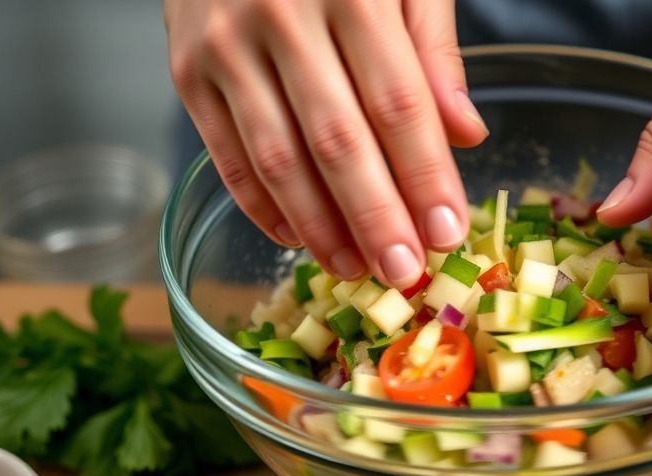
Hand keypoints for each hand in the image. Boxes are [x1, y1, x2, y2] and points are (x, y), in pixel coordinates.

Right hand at [163, 0, 488, 288]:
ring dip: (321, 227)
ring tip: (356, 270)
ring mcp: (225, 45)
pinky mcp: (185, 69)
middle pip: (337, 142)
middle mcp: (281, 16)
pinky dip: (262, 206)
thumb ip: (433, 49)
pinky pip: (227, 155)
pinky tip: (297, 238)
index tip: (449, 234)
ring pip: (278, 158)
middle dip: (377, 218)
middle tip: (405, 273)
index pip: (397, 103)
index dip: (425, 176)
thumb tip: (466, 134)